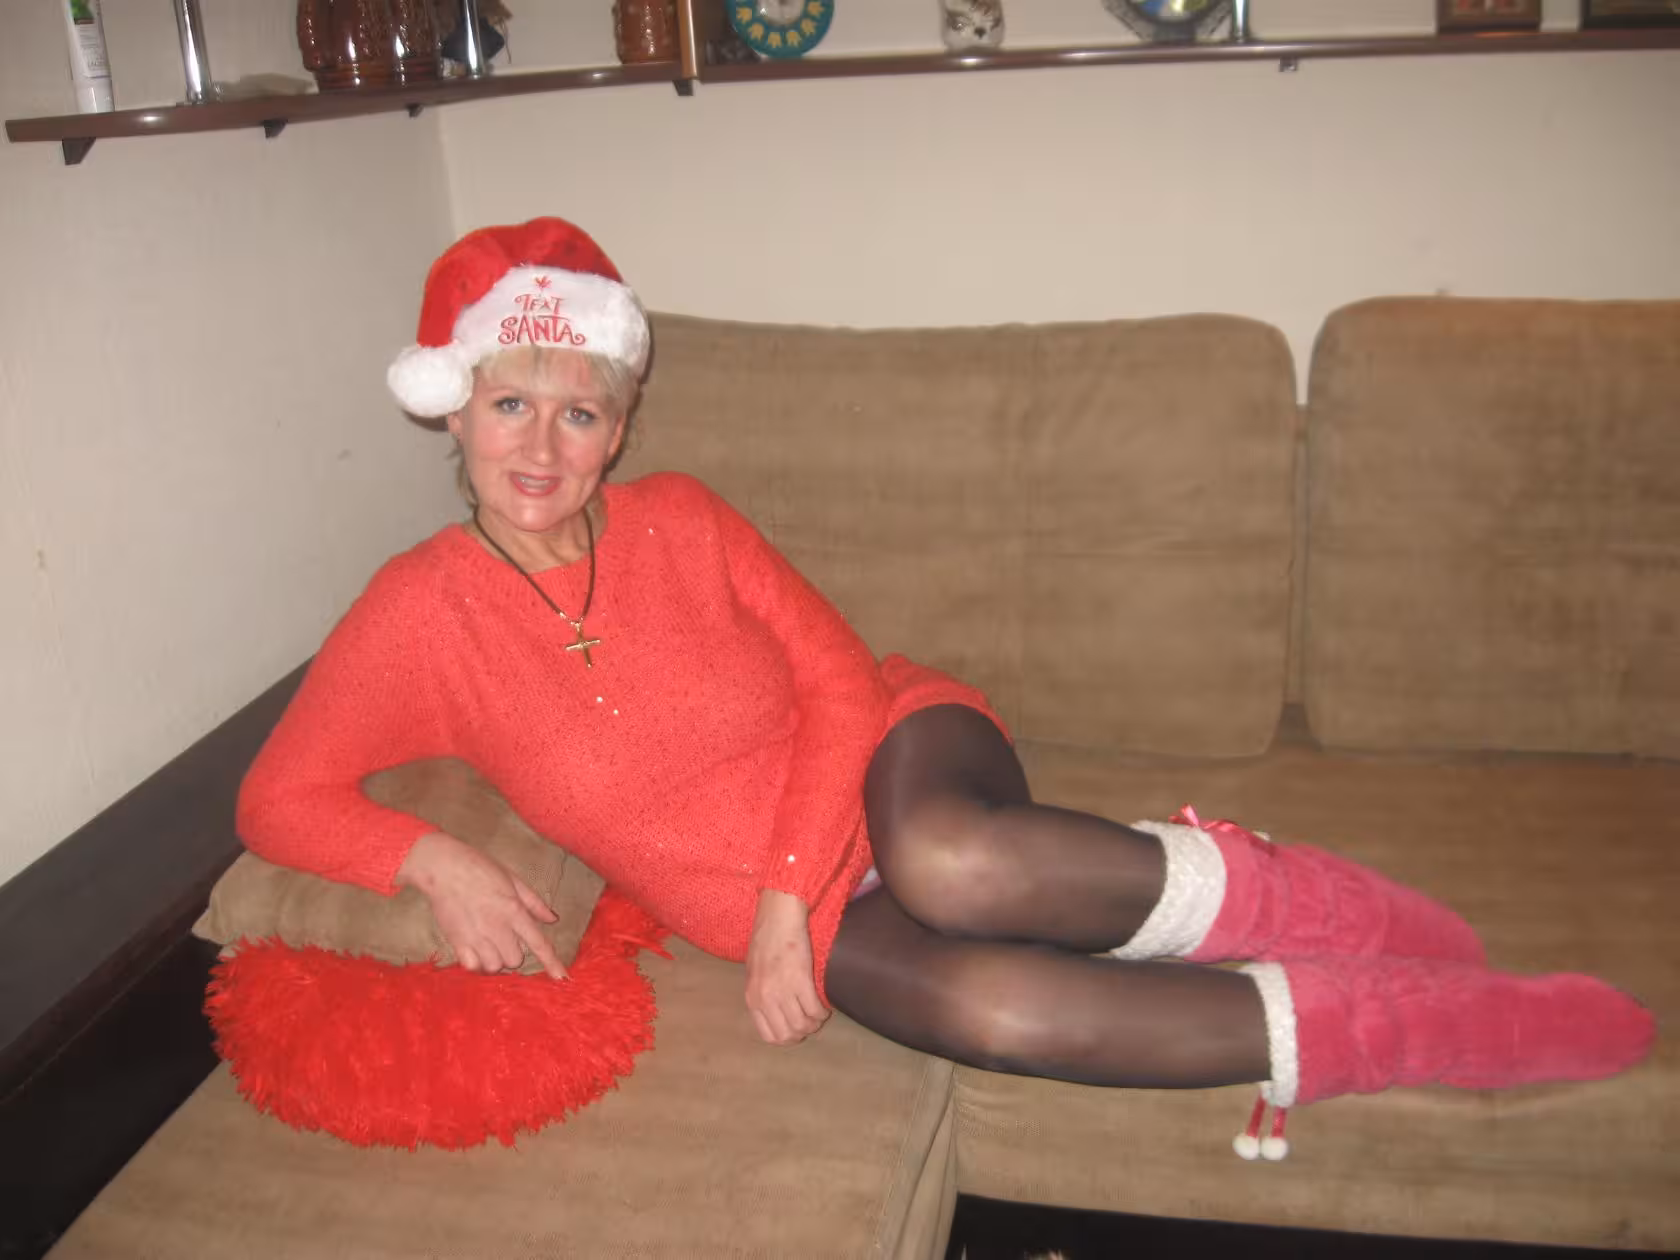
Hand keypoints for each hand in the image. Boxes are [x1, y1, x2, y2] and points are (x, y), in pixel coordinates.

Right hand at [395, 831, 567, 980]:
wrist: (444, 868)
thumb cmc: (480, 868)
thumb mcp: (513, 880)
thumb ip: (534, 903)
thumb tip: (553, 919)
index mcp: (514, 910)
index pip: (538, 943)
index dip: (552, 963)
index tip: (562, 979)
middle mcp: (497, 927)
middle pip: (515, 960)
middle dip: (514, 954)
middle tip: (505, 939)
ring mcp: (476, 936)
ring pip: (494, 967)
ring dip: (495, 960)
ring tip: (489, 945)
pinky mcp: (457, 941)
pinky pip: (472, 966)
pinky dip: (477, 964)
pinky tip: (476, 953)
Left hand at [745, 889, 828, 1045]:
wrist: (778, 917)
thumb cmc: (766, 940)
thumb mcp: (755, 973)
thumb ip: (762, 994)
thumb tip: (775, 1013)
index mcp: (752, 998)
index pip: (769, 1036)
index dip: (786, 1038)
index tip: (796, 1030)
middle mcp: (765, 998)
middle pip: (788, 1035)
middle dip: (803, 1033)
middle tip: (810, 1022)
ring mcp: (782, 991)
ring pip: (803, 1025)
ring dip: (815, 1023)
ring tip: (819, 1014)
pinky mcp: (800, 981)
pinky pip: (815, 1010)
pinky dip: (822, 1012)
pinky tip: (824, 1006)